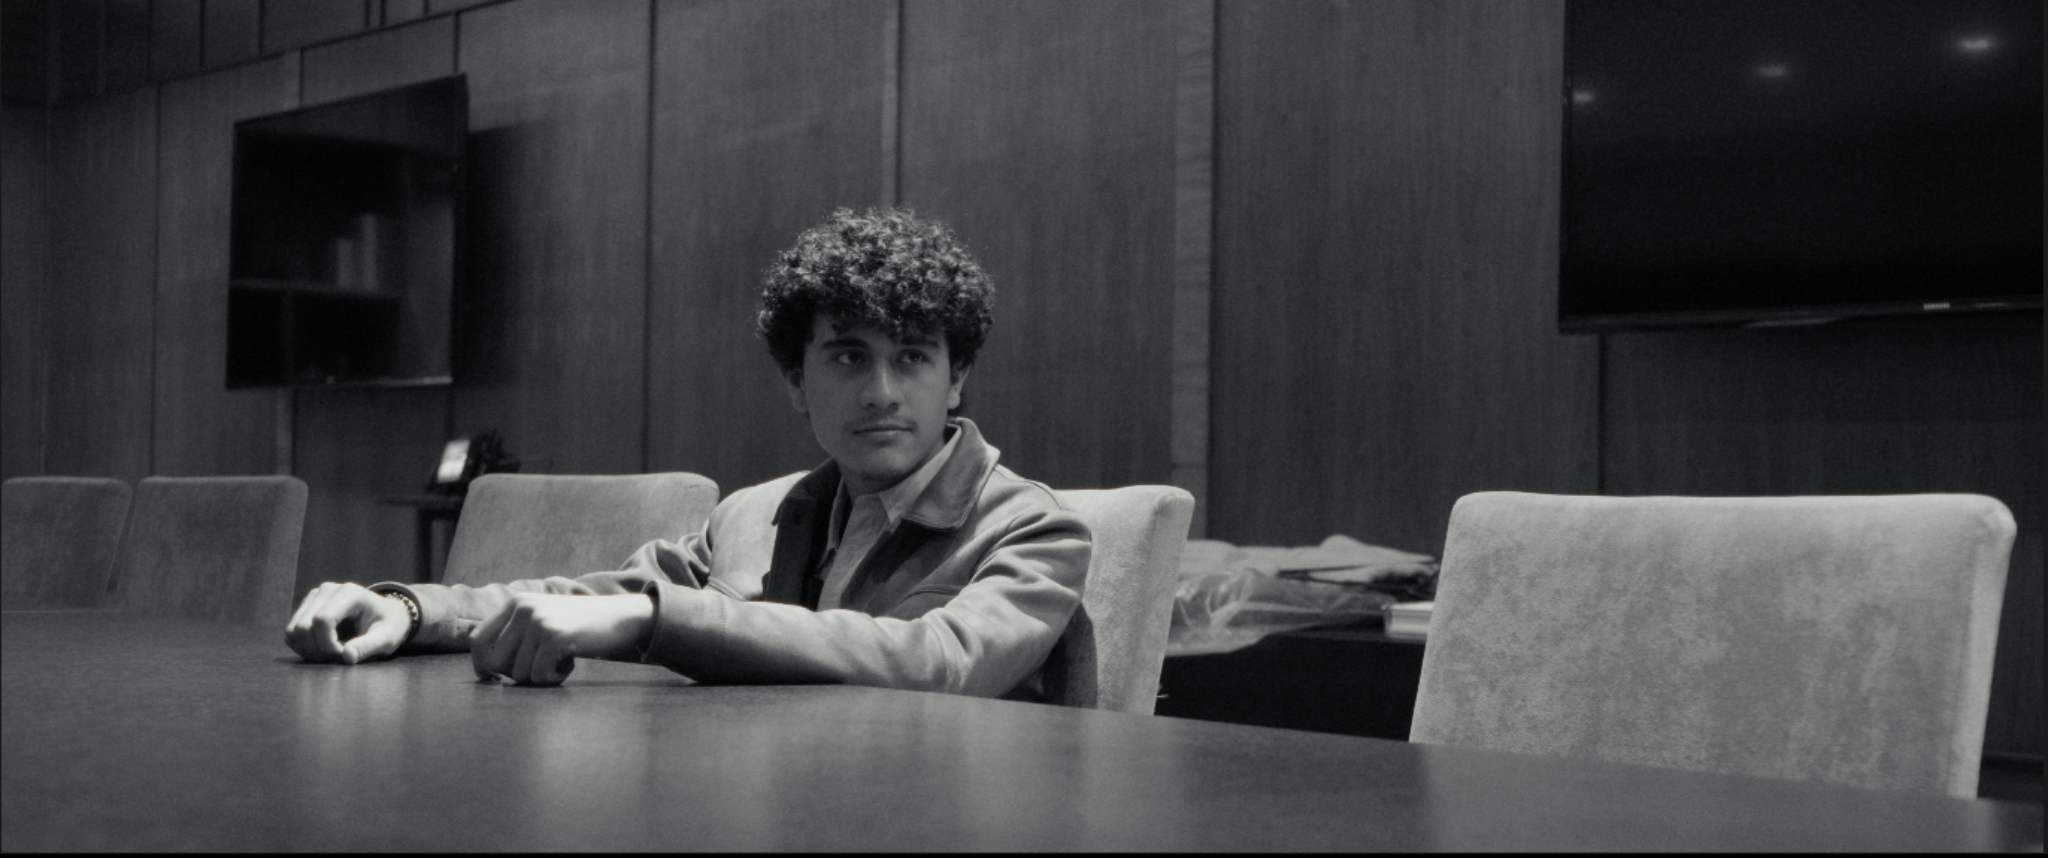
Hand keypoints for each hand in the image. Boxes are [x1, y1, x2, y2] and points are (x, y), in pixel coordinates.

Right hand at [285, 582, 410, 663]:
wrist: (386, 615)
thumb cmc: (389, 625)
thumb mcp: (387, 638)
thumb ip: (368, 647)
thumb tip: (347, 656)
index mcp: (349, 593)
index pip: (322, 620)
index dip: (328, 645)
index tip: (344, 655)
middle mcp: (327, 590)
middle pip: (303, 627)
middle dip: (319, 650)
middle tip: (340, 657)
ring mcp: (314, 597)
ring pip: (294, 631)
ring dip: (309, 650)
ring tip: (332, 653)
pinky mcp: (306, 607)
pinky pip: (292, 633)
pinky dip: (304, 647)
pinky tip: (324, 650)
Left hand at [469, 593, 654, 685]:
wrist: (623, 616)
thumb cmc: (582, 626)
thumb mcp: (543, 619)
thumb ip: (516, 634)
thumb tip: (484, 667)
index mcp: (515, 603)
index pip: (477, 641)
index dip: (483, 665)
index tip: (497, 678)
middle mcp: (522, 609)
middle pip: (494, 662)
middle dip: (515, 674)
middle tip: (542, 666)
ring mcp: (538, 621)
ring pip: (517, 674)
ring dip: (540, 677)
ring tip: (561, 659)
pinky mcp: (554, 637)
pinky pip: (539, 676)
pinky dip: (554, 678)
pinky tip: (571, 662)